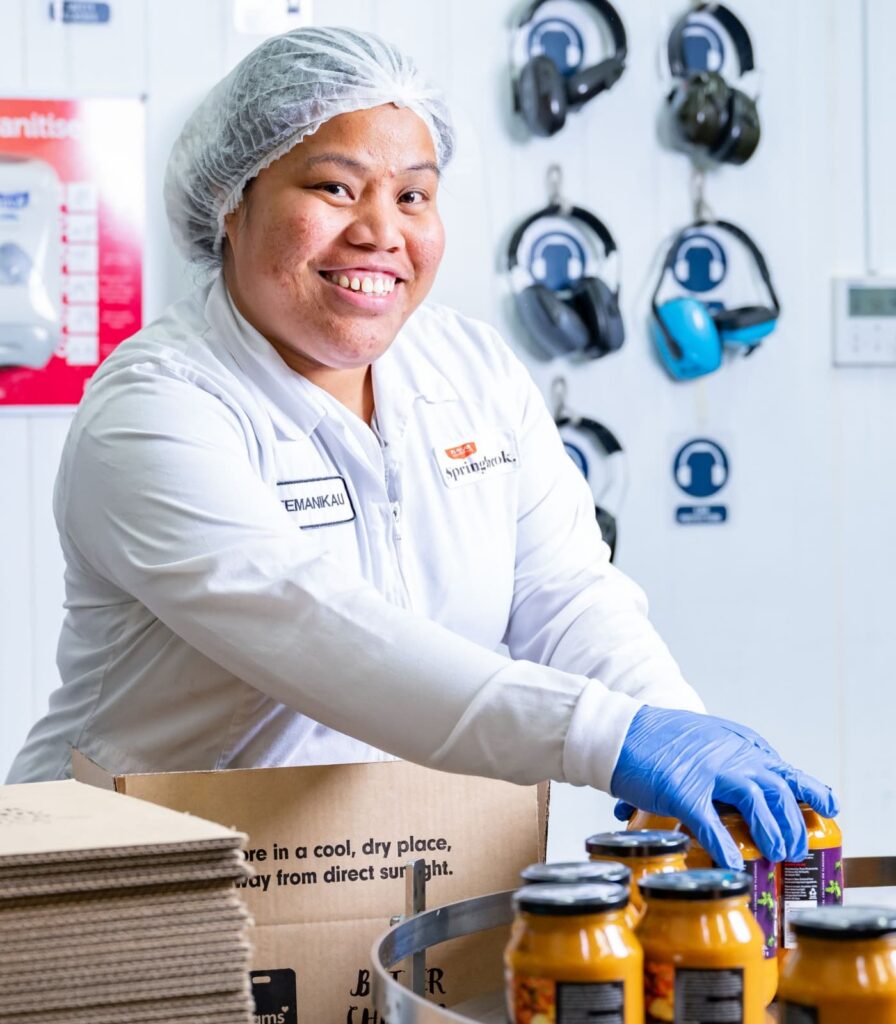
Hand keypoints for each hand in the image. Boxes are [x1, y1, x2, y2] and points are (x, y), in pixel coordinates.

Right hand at [610, 706, 838, 868]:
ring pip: (756, 803)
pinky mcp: (682, 791)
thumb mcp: (700, 737)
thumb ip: (722, 759)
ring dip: (771, 833)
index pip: (782, 767)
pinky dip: (726, 847)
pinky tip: (733, 865)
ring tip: (774, 857)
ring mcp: (707, 772)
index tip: (825, 807)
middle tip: (793, 848)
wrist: (617, 732)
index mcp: (734, 742)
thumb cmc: (653, 738)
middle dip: (793, 822)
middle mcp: (728, 754)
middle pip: (778, 788)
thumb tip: (731, 793)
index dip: (807, 790)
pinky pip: (711, 825)